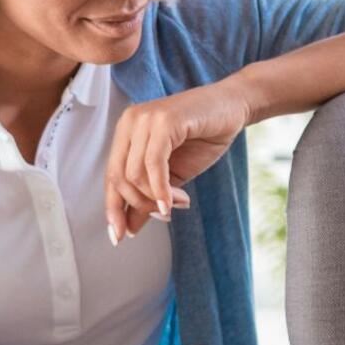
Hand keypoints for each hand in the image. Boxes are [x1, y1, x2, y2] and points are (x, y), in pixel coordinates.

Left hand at [104, 77, 252, 242]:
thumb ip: (150, 197)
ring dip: (156, 199)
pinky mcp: (164, 120)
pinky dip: (162, 189)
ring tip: (178, 203)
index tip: (120, 236)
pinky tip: (174, 202)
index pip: (111, 177)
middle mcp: (129, 123)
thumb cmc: (204, 136)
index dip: (113, 209)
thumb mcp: (173, 175)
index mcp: (127, 133)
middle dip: (140, 206)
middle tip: (164, 216)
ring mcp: (145, 119)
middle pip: (119, 178)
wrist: (233, 108)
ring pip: (135, 174)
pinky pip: (154, 164)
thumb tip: (130, 228)